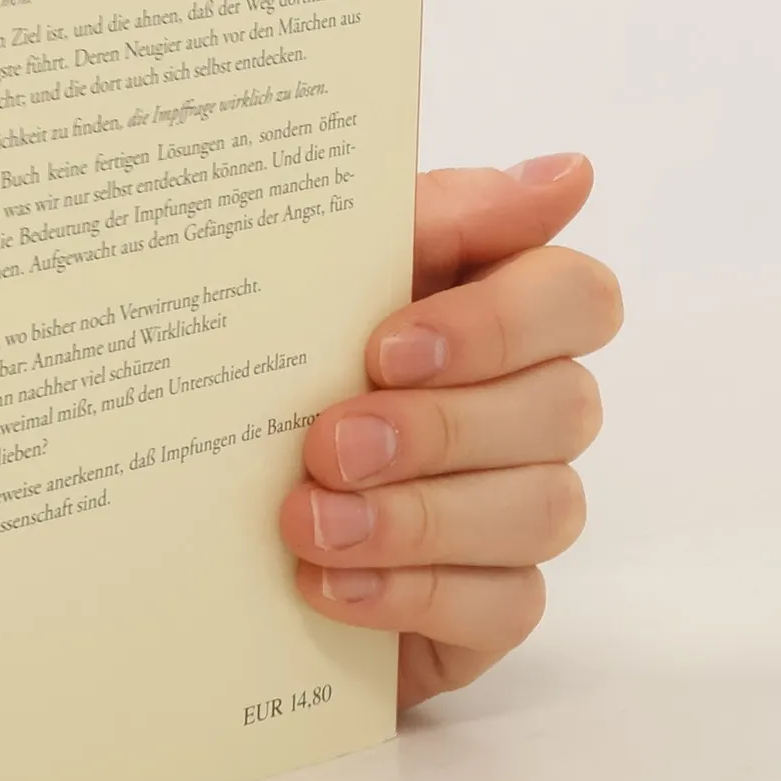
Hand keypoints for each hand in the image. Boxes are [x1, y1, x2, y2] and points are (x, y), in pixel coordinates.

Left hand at [277, 153, 621, 710]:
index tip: (387, 346)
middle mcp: (535, 407)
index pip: (578, 297)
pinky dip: (410, 594)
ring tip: (309, 522)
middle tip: (328, 443)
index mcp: (504, 311)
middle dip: (439, 427)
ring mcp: (522, 509)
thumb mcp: (332, 274)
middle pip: (562, 409)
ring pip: (541, 510)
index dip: (497, 324)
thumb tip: (568, 173)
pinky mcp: (494, 605)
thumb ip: (440, 217)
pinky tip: (328, 585)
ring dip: (416, 518)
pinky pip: (504, 607)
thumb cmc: (286, 359)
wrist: (203, 501)